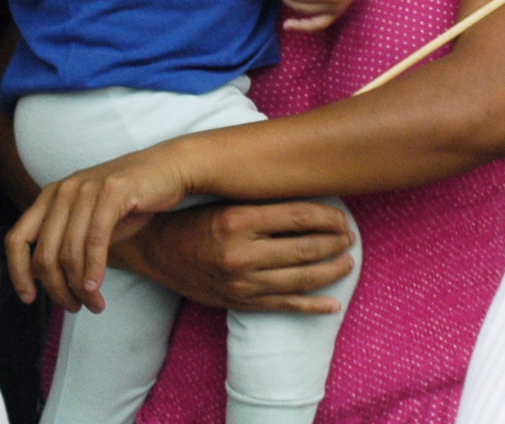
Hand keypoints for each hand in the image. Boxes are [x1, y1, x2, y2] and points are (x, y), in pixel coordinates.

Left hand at [4, 146, 191, 313]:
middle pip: (44, 254)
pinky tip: (96, 287)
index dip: (18, 273)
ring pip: (70, 252)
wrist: (169, 169)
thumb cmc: (130, 200)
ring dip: (79, 287)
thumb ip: (66, 241)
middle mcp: (63, 190)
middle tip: (74, 307)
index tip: (30, 298)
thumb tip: (45, 278)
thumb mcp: (90, 220)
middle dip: (57, 289)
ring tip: (93, 304)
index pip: (17, 239)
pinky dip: (94, 269)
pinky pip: (95, 240)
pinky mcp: (112, 191)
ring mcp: (87, 188)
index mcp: (51, 196)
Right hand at [113, 201, 356, 312]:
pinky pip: (283, 306)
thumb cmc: (191, 217)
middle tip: (351, 237)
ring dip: (330, 272)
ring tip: (347, 263)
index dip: (328, 218)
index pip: (298, 217)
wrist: (153, 248)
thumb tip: (308, 198)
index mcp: (238, 219)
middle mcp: (241, 253)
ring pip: (299, 279)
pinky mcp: (238, 302)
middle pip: (304, 249)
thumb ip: (260, 200)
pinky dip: (312, 307)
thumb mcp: (223, 200)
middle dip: (335, 244)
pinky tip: (332, 306)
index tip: (343, 217)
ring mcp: (241, 282)